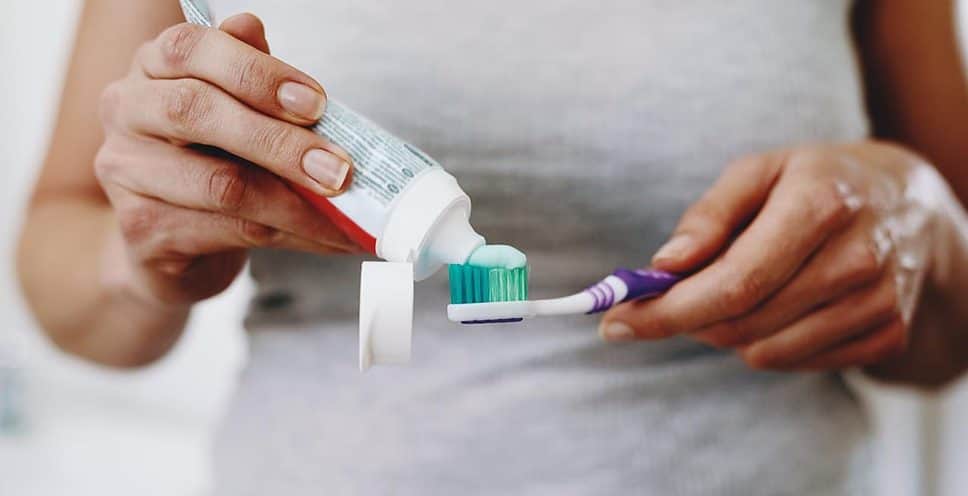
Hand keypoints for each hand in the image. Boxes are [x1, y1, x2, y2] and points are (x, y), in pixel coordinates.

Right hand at [95, 14, 355, 304]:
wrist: (168, 241)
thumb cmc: (211, 159)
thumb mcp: (236, 110)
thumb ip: (248, 76)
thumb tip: (252, 26)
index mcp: (153, 67)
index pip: (191, 49)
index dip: (257, 73)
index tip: (316, 103)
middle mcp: (127, 111)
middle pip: (196, 112)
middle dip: (280, 142)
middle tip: (339, 170)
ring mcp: (127, 173)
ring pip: (220, 184)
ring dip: (296, 204)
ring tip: (347, 216)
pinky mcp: (143, 229)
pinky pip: (230, 231)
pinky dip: (291, 235)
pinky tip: (328, 238)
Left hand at [600, 142, 937, 370]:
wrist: (912, 207)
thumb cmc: (816, 182)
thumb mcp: (759, 171)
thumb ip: (707, 217)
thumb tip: (662, 266)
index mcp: (819, 205)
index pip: (734, 281)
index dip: (667, 310)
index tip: (614, 322)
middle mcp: (856, 258)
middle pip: (742, 322)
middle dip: (686, 319)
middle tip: (663, 302)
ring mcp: (878, 302)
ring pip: (764, 351)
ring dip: (727, 331)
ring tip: (738, 289)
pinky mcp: (888, 334)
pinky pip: (795, 363)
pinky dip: (767, 343)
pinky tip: (778, 305)